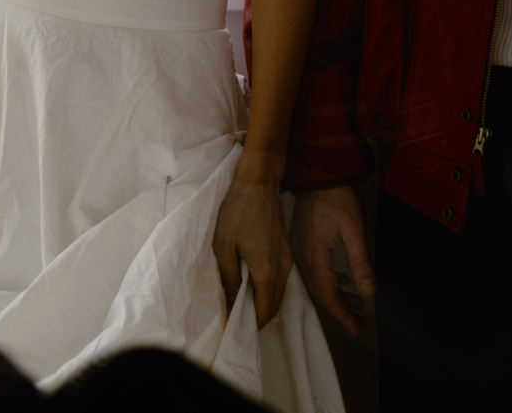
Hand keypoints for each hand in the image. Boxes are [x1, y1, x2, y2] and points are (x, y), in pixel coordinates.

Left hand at [213, 177, 294, 328]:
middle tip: (236, 320)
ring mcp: (287, 260)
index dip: (250, 324)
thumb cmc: (236, 212)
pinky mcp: (287, 251)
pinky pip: (280, 280)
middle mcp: (283, 269)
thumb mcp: (224, 246)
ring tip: (241, 305)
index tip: (234, 327)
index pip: (264, 311)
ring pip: (279, 294)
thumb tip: (232, 302)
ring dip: (264, 304)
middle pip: (274, 306)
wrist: (258, 183)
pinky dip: (268, 290)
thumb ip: (230, 278)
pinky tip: (251, 286)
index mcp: (267, 271)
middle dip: (258, 318)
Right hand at [288, 184, 374, 335]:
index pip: (328, 295)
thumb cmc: (339, 198)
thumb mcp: (355, 229)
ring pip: (314, 284)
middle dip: (339, 311)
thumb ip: (360, 261)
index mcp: (314, 257)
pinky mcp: (299, 243)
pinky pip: (311, 272)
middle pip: (318, 294)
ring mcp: (297, 250)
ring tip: (356, 304)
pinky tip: (342, 281)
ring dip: (334, 297)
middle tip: (357, 323)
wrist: (318, 173)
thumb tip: (369, 292)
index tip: (357, 330)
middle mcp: (301, 258)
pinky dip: (327, 282)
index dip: (342, 315)